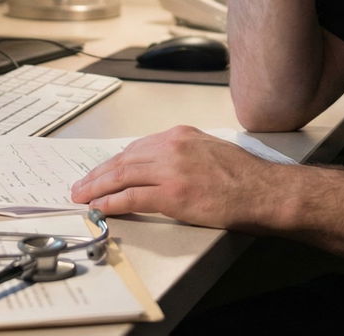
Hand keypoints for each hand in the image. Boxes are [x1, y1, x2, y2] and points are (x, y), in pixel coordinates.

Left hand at [70, 126, 290, 229]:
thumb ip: (183, 153)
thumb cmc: (244, 176)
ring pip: (121, 176)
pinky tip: (100, 207)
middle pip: (123, 160)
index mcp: (180, 135)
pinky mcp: (172, 194)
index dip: (114, 162)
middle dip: (98, 174)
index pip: (136, 148)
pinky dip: (111, 203)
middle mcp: (171, 147)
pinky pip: (131, 198)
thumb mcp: (210, 149)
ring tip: (82, 197)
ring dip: (97, 188)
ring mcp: (170, 170)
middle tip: (81, 185)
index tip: (102, 171)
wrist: (263, 191)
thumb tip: (161, 166)